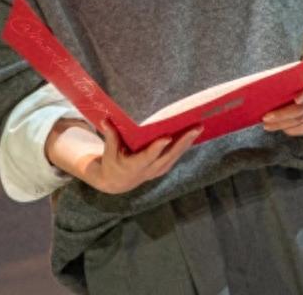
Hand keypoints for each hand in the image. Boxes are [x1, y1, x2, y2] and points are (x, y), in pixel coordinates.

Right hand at [86, 119, 203, 194]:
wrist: (116, 183)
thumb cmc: (111, 164)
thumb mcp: (108, 152)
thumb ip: (110, 136)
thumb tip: (105, 119)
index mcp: (134, 167)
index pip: (147, 157)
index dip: (157, 148)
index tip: (167, 137)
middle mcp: (148, 171)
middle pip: (168, 156)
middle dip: (183, 142)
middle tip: (196, 128)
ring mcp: (156, 171)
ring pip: (175, 157)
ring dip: (187, 143)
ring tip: (198, 129)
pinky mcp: (161, 169)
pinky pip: (175, 157)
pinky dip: (184, 147)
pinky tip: (192, 136)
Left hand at [262, 72, 302, 135]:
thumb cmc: (297, 79)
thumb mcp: (291, 75)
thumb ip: (282, 81)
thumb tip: (260, 88)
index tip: (296, 99)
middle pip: (301, 108)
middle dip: (282, 115)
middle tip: (265, 118)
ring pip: (301, 120)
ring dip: (282, 124)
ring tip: (267, 125)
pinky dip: (292, 129)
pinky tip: (281, 128)